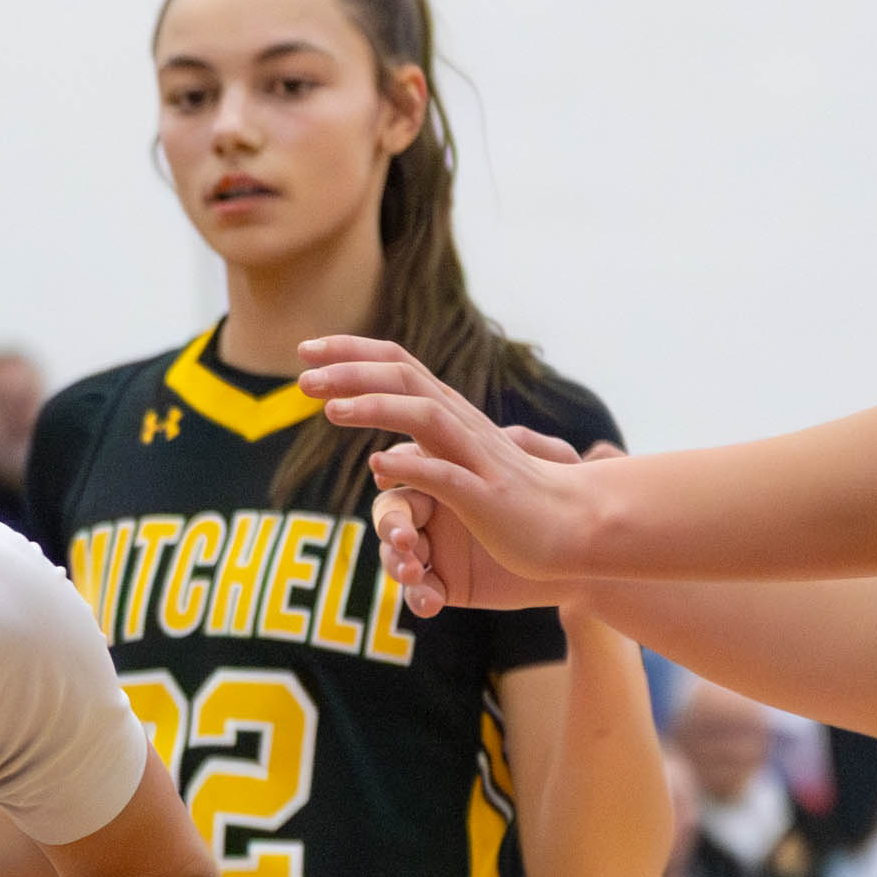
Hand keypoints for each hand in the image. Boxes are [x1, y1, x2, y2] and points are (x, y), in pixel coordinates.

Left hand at [300, 337, 604, 602]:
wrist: (575, 524)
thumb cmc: (511, 501)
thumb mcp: (459, 471)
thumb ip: (423, 457)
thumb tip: (379, 462)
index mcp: (451, 416)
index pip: (398, 365)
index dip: (352, 353)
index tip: (305, 351)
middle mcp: (462, 426)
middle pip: (404, 379)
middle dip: (350, 372)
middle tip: (301, 376)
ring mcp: (475, 459)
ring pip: (424, 417)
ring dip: (375, 408)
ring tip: (328, 411)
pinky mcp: (486, 497)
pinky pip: (447, 475)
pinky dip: (414, 466)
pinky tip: (378, 465)